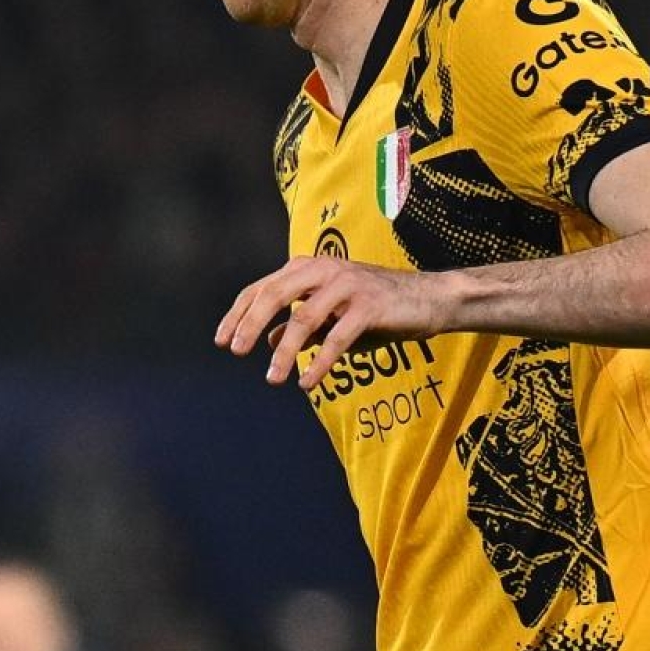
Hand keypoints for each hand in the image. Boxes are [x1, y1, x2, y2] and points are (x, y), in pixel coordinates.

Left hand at [216, 257, 457, 388]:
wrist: (428, 300)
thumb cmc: (377, 309)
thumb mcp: (333, 318)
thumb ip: (303, 326)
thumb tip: (273, 340)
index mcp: (310, 268)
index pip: (263, 287)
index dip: (239, 313)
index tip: (221, 341)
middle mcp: (325, 269)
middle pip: (276, 294)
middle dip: (251, 324)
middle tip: (236, 351)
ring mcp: (347, 285)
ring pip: (304, 317)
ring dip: (285, 352)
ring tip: (272, 378)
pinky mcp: (369, 306)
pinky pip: (337, 337)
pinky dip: (319, 362)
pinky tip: (307, 382)